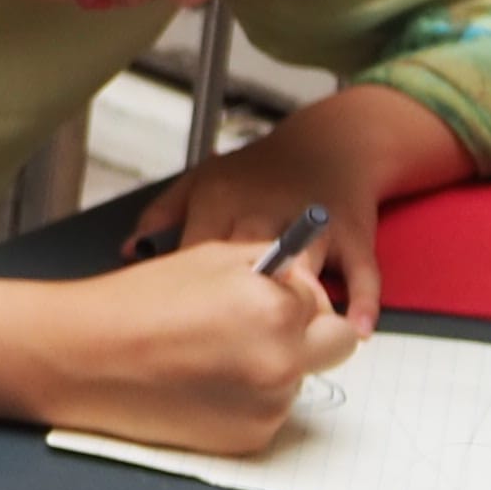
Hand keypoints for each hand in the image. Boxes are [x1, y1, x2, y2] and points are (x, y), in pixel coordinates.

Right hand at [36, 241, 363, 454]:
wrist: (81, 359)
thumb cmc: (135, 304)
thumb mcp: (208, 257)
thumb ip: (270, 262)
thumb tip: (302, 275)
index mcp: (275, 309)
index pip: (324, 301)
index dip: (294, 295)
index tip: (269, 296)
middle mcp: (281, 362)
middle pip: (335, 346)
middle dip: (308, 333)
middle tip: (260, 327)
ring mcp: (267, 406)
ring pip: (298, 380)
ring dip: (271, 367)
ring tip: (210, 356)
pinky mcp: (247, 440)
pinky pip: (268, 412)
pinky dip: (245, 399)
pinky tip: (200, 383)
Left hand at [136, 85, 470, 330]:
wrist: (332, 141)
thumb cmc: (261, 169)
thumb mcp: (203, 178)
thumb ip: (162, 213)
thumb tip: (129, 250)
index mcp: (223, 199)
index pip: (197, 252)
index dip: (188, 293)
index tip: (178, 328)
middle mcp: (267, 209)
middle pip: (248, 263)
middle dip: (239, 304)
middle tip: (229, 348)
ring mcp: (314, 222)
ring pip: (304, 268)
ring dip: (296, 306)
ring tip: (284, 346)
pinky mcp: (355, 234)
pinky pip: (362, 272)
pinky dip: (362, 302)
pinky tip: (355, 331)